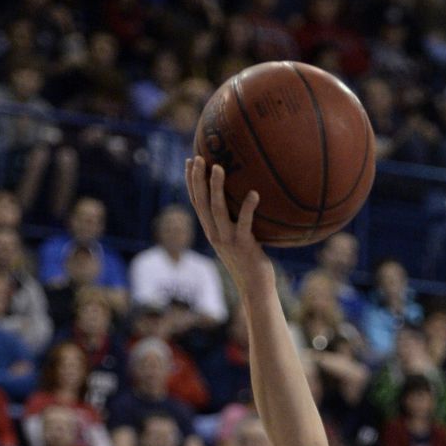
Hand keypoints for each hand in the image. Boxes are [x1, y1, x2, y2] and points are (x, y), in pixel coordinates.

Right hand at [185, 157, 267, 291]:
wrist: (256, 289)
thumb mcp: (238, 241)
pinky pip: (245, 223)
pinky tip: (254, 193)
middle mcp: (215, 234)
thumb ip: (236, 222)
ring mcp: (228, 240)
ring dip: (216, 187)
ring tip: (219, 167)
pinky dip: (248, 208)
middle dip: (197, 179)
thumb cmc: (251, 263)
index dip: (190, 182)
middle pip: (201, 202)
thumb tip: (246, 197)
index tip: (189, 160)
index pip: (196, 203)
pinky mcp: (244, 246)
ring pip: (217, 210)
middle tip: (198, 157)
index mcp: (211, 231)